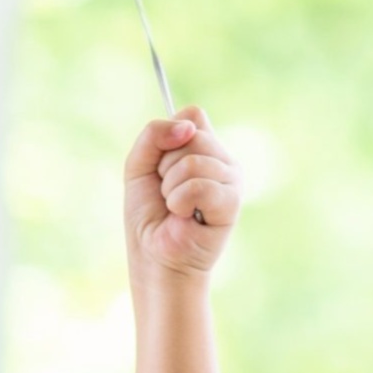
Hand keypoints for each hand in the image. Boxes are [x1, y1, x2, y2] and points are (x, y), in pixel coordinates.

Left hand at [124, 107, 240, 284]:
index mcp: (206, 148)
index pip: (192, 115)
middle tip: (169, 193)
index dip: (170, 137)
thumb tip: (186, 128)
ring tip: (177, 208)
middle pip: (192, 134)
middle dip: (166, 166)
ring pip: (193, 160)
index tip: (161, 165)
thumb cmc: (149, 216)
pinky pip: (199, 185)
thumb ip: (153, 135)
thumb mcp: (139, 165)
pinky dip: (180, 201)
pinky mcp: (232, 201)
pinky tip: (186, 217)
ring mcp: (232, 179)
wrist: (154, 257)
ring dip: (171, 188)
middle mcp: (223, 160)